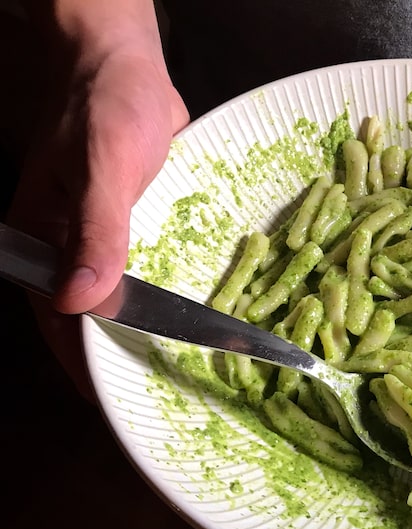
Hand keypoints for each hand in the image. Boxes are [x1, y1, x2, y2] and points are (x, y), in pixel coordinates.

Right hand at [8, 44, 188, 396]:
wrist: (126, 66)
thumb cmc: (107, 107)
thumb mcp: (101, 166)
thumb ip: (95, 232)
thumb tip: (80, 301)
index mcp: (41, 240)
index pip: (58, 321)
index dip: (85, 364)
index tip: (115, 401)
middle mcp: (66, 248)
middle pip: (88, 319)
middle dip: (118, 357)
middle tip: (160, 395)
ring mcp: (99, 238)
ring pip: (117, 299)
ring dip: (143, 331)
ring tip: (180, 370)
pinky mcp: (130, 225)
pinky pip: (143, 271)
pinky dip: (162, 295)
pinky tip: (191, 316)